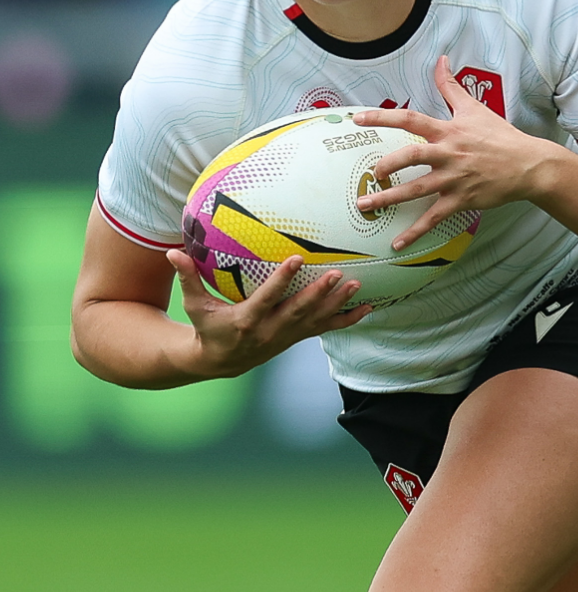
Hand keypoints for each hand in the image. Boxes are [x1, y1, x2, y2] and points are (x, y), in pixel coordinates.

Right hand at [169, 249, 367, 378]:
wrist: (221, 362)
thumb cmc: (207, 328)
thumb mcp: (194, 306)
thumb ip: (188, 279)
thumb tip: (173, 252)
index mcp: (246, 321)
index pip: (266, 299)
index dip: (282, 281)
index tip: (297, 259)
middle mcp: (270, 331)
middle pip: (298, 311)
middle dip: (318, 294)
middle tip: (338, 274)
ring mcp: (286, 337)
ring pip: (316, 320)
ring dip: (338, 304)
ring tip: (357, 285)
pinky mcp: (297, 338)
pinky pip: (325, 329)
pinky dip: (347, 320)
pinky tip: (368, 308)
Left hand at [353, 55, 574, 249]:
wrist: (529, 165)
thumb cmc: (500, 136)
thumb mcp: (474, 108)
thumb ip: (451, 86)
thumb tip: (441, 60)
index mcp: (448, 131)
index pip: (410, 120)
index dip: (383, 118)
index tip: (358, 119)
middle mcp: (448, 154)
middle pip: (410, 157)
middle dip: (386, 165)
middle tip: (371, 172)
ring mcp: (454, 179)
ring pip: (416, 190)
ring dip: (388, 198)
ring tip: (365, 205)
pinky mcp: (461, 199)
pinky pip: (433, 218)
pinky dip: (415, 231)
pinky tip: (397, 243)